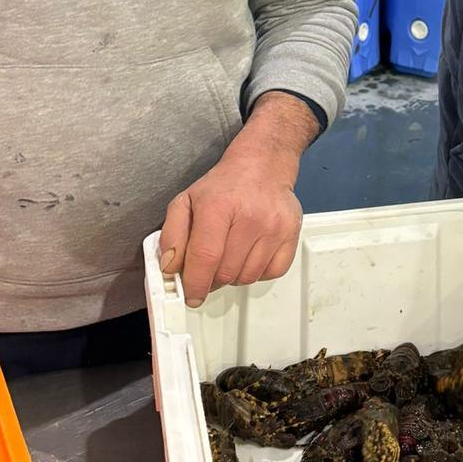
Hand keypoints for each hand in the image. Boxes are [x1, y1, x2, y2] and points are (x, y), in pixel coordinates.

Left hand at [160, 96, 316, 304]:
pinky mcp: (292, 233)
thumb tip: (171, 268)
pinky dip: (257, 272)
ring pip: (248, 277)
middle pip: (226, 272)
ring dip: (234, 276)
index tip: (191, 295)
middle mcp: (250, 216)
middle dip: (212, 279)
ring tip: (230, 256)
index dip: (195, 283)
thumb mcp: (186, 202)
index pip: (205, 257)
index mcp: (218, 206)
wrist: (262, 165)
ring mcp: (274, 226)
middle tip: (209, 268)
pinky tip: (250, 256)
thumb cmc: (224, 186)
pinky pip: (272, 273)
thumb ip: (172, 235)